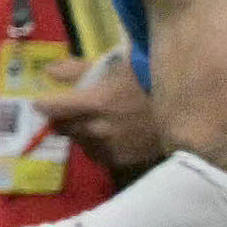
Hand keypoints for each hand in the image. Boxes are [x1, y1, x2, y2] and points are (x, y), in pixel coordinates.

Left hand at [38, 50, 166, 178]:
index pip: (54, 108)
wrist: (186, 104)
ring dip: (79, 133)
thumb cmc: (148, 77)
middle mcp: (99, 128)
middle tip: (67, 110)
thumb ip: (77, 70)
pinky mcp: (123, 160)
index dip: (44, 104)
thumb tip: (48, 71)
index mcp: (95, 102)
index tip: (40, 102)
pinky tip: (106, 136)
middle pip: (63, 127)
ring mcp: (111, 147)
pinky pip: (98, 155)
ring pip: (80, 142)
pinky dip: (96, 146)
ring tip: (92, 122)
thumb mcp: (113, 65)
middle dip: (62, 118)